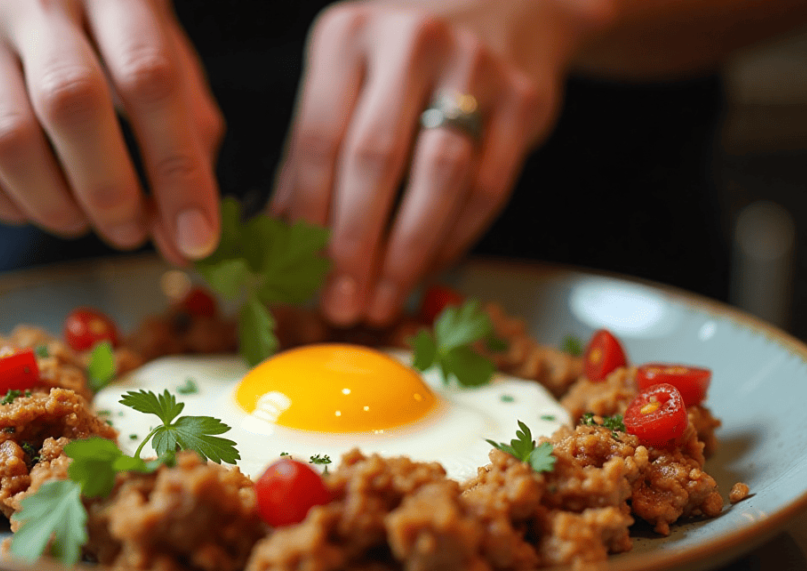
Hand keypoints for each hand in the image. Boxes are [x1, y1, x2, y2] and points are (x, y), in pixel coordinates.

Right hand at [0, 0, 222, 263]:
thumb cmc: (88, 27)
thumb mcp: (154, 49)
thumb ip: (185, 132)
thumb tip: (189, 234)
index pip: (150, 79)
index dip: (178, 170)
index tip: (195, 235)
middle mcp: (34, 0)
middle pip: (72, 107)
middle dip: (112, 192)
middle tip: (130, 229)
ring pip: (11, 144)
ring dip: (59, 207)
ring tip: (84, 217)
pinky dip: (11, 207)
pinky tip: (36, 201)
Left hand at [270, 0, 613, 325]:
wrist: (508, 2)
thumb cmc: (405, 54)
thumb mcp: (347, 76)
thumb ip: (314, 147)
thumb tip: (282, 233)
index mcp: (347, 36)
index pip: (317, 139)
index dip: (309, 218)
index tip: (303, 276)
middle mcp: (410, 42)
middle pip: (374, 160)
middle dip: (354, 245)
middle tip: (342, 305)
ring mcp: (474, 66)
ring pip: (438, 178)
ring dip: (406, 253)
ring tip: (382, 300)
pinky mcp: (524, 98)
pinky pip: (488, 187)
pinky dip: (454, 238)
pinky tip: (426, 269)